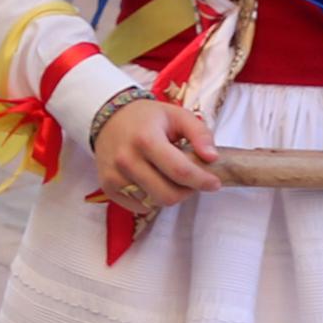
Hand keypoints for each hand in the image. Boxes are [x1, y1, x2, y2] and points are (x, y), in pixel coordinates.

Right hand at [91, 94, 223, 214]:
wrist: (110, 119)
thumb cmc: (148, 118)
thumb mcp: (177, 115)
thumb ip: (200, 133)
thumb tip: (212, 158)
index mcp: (146, 139)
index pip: (180, 171)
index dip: (201, 181)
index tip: (214, 183)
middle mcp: (127, 160)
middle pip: (167, 195)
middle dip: (187, 192)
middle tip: (192, 181)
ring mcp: (115, 176)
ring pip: (154, 203)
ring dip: (169, 195)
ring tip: (170, 177)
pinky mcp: (108, 188)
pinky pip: (139, 206)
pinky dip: (152, 199)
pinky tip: (153, 182)